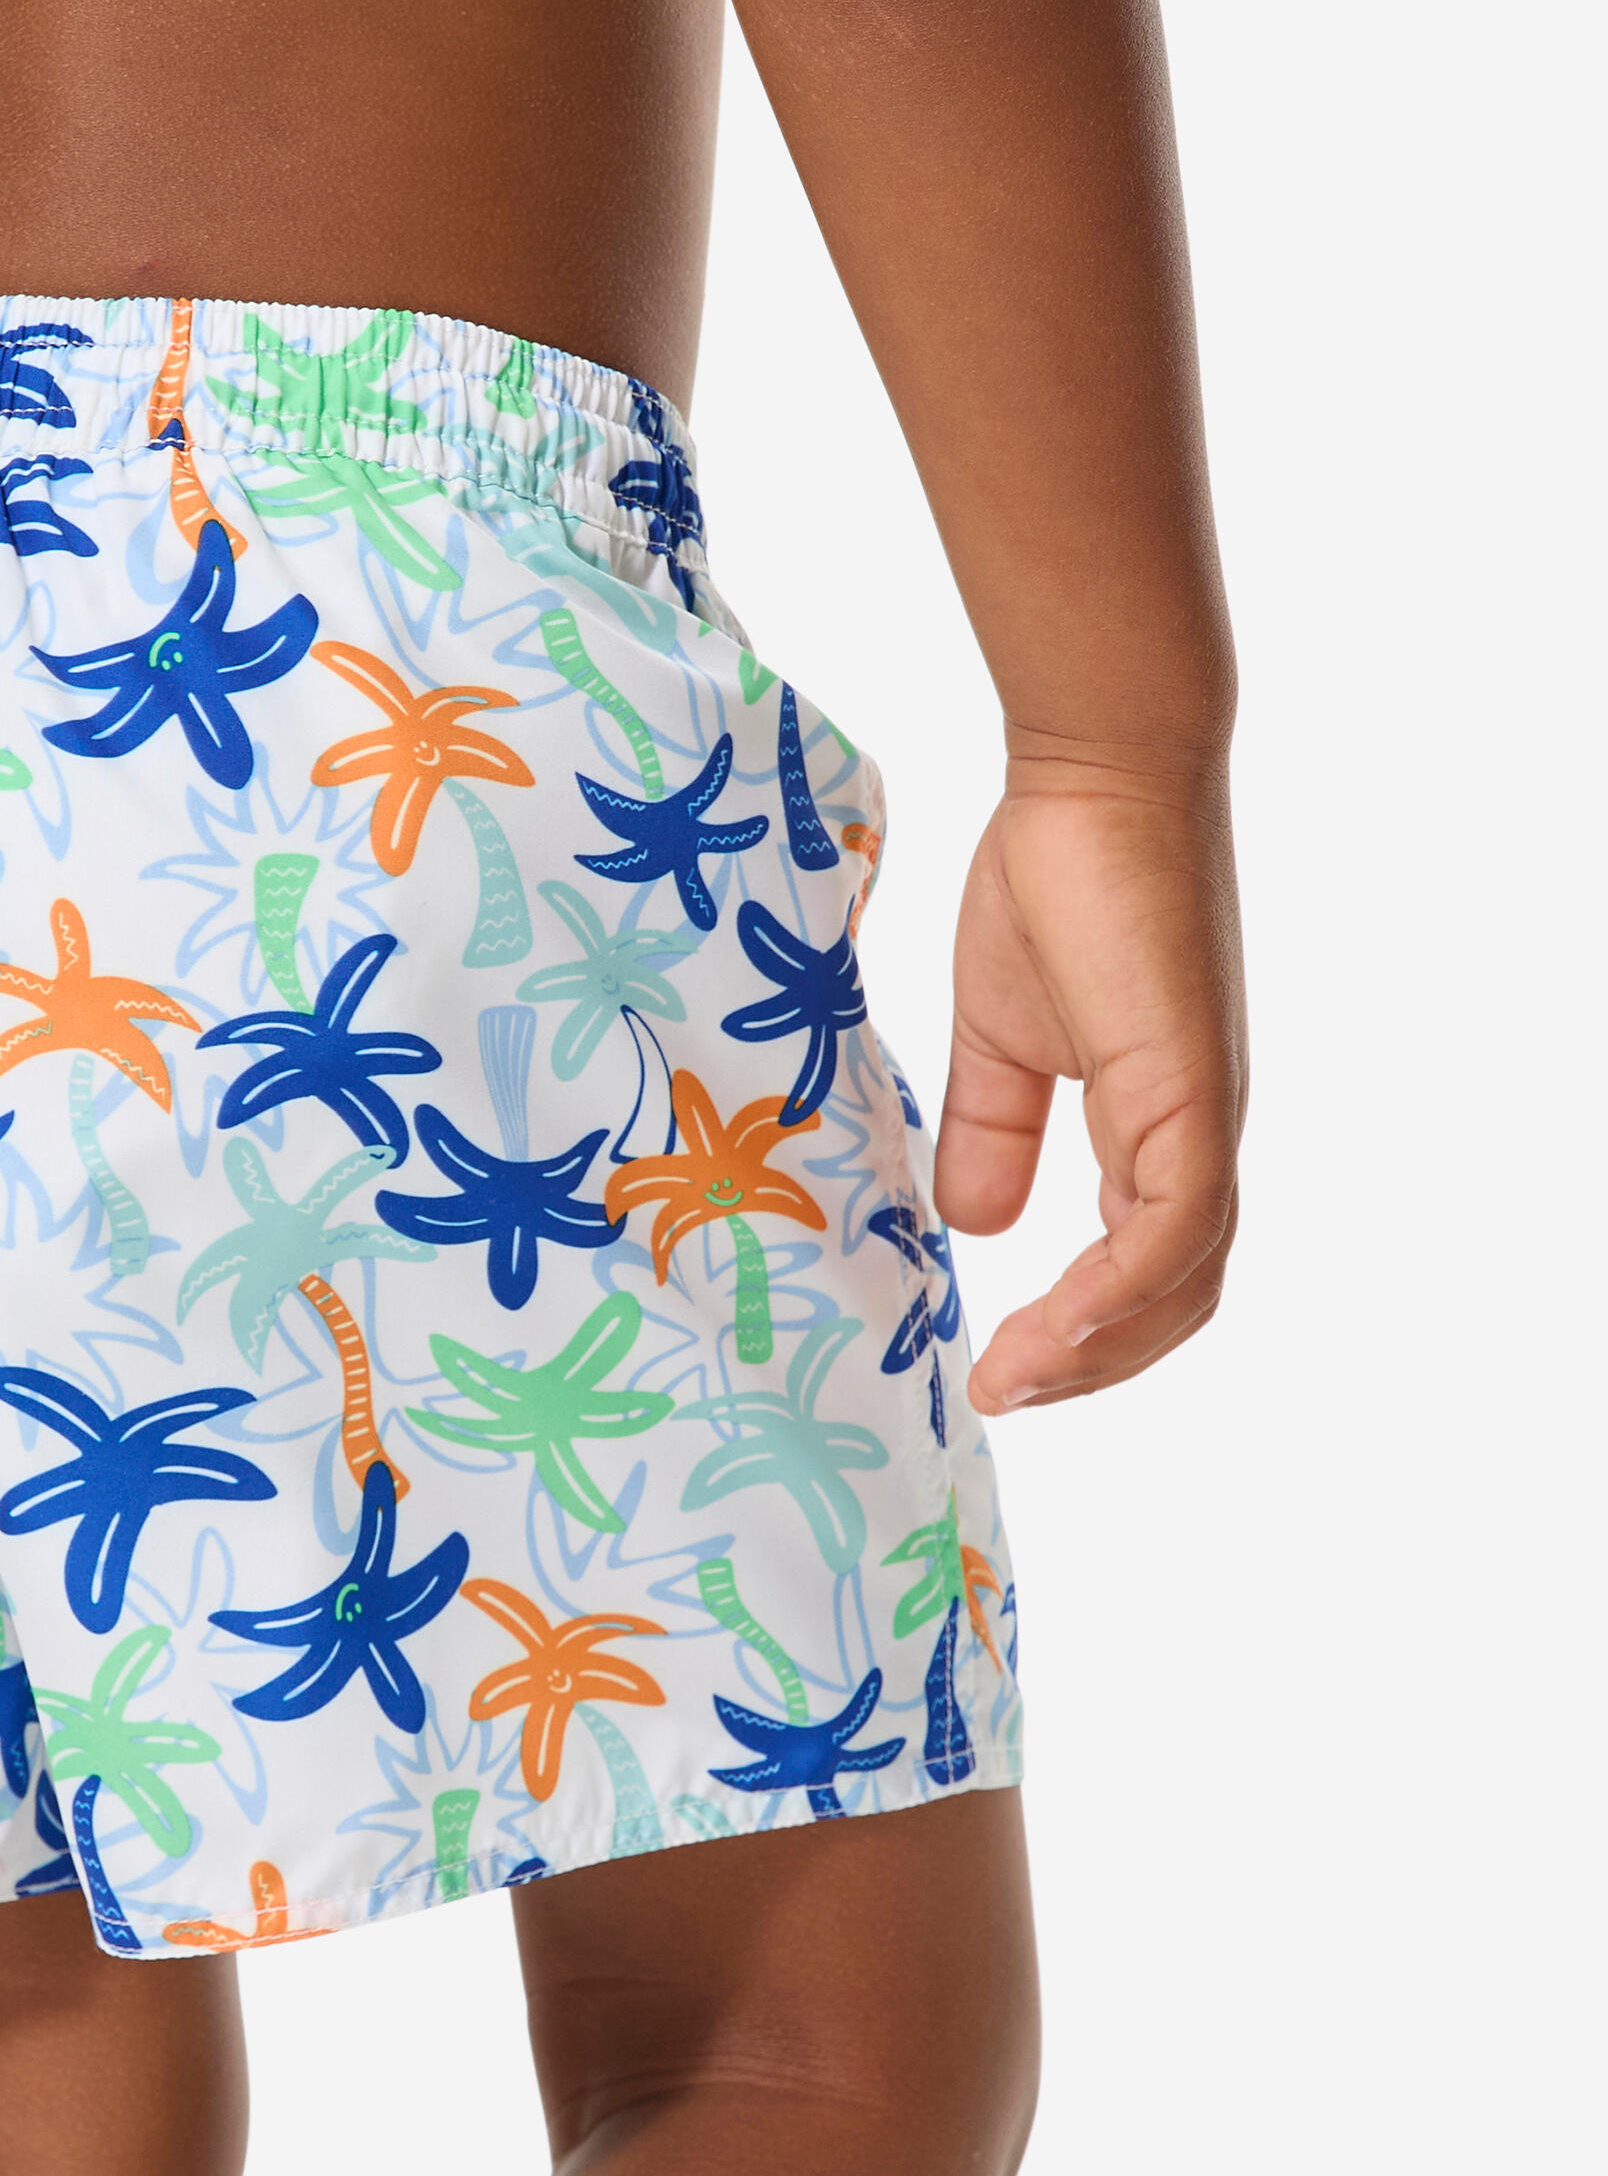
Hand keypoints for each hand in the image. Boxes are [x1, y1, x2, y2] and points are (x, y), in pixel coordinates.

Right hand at [932, 761, 1245, 1414]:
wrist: (1091, 782)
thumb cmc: (1051, 883)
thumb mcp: (998, 1036)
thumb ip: (992, 1128)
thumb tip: (974, 1225)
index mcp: (1155, 1127)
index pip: (1147, 1266)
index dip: (1083, 1333)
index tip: (993, 1369)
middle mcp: (1195, 1135)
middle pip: (1178, 1296)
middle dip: (1093, 1366)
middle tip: (1002, 1394)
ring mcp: (1201, 1114)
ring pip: (1184, 1276)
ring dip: (1100, 1346)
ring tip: (1014, 1377)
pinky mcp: (1189, 1088)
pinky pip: (1176, 1222)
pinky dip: (1122, 1287)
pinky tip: (1056, 1320)